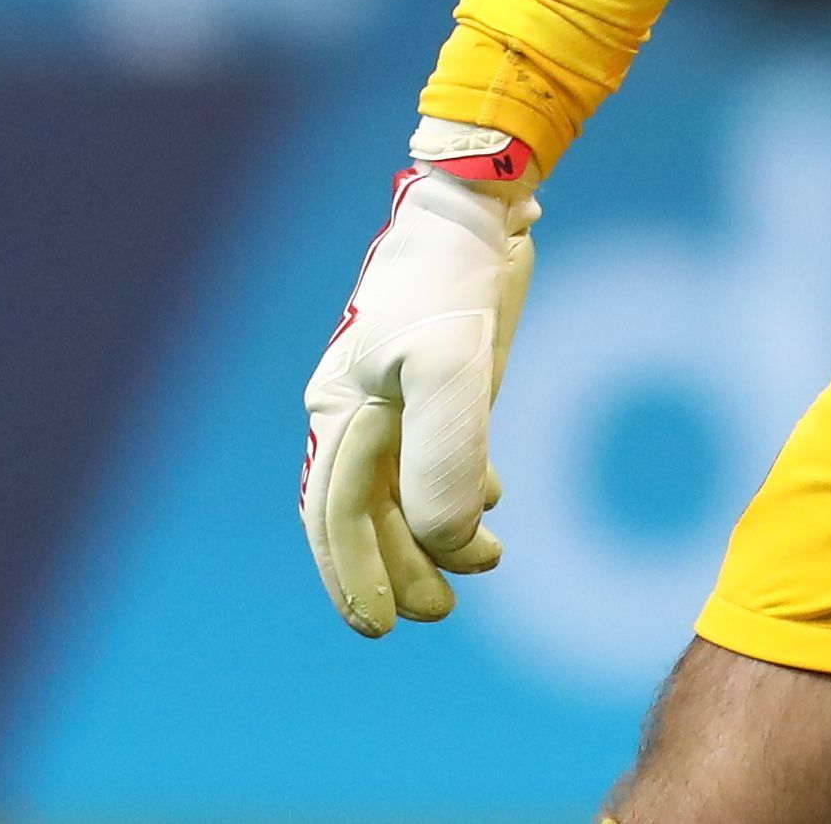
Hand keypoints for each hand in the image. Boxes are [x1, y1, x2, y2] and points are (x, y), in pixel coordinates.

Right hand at [301, 118, 537, 633]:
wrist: (480, 205)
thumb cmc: (450, 281)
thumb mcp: (450, 367)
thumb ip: (445, 456)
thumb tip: (444, 538)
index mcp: (343, 410)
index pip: (336, 513)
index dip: (354, 573)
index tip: (381, 626)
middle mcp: (362, 408)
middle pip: (368, 511)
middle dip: (398, 566)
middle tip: (438, 611)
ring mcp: (402, 393)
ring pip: (404, 487)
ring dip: (433, 535)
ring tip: (478, 567)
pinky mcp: (444, 376)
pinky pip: (437, 451)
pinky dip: (463, 486)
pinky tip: (494, 501)